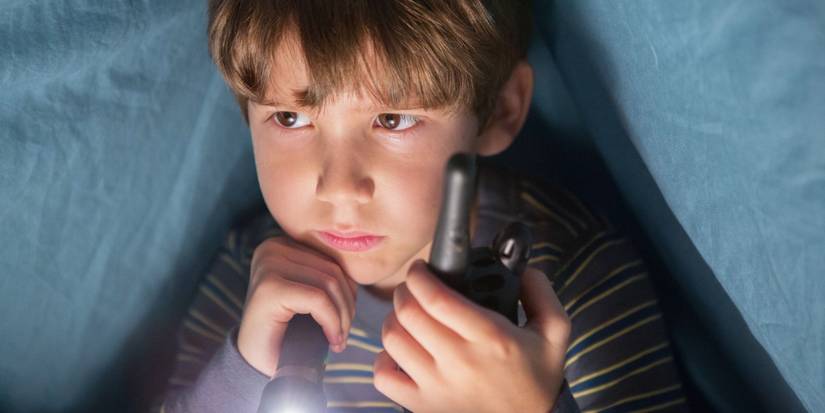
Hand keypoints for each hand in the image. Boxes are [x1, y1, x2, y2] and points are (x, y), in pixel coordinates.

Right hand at [237, 236, 357, 376]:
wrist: (255, 363)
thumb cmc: (287, 330)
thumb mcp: (311, 295)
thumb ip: (330, 275)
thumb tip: (362, 268)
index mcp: (282, 244)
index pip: (333, 259)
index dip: (349, 291)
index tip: (345, 320)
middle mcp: (272, 248)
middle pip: (334, 270)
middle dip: (347, 306)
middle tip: (343, 335)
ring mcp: (268, 265)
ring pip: (330, 283)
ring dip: (342, 317)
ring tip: (338, 339)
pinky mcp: (269, 288)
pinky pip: (319, 299)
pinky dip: (332, 322)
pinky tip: (332, 341)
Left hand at [373, 259, 569, 412]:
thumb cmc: (537, 379)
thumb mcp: (555, 334)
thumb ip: (542, 295)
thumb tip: (525, 269)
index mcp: (489, 337)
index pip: (437, 298)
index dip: (419, 276)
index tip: (421, 268)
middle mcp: (458, 361)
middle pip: (408, 313)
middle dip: (404, 291)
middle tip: (413, 288)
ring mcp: (436, 386)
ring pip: (393, 339)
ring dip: (394, 319)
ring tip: (407, 316)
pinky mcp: (421, 405)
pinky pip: (383, 375)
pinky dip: (384, 359)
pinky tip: (401, 353)